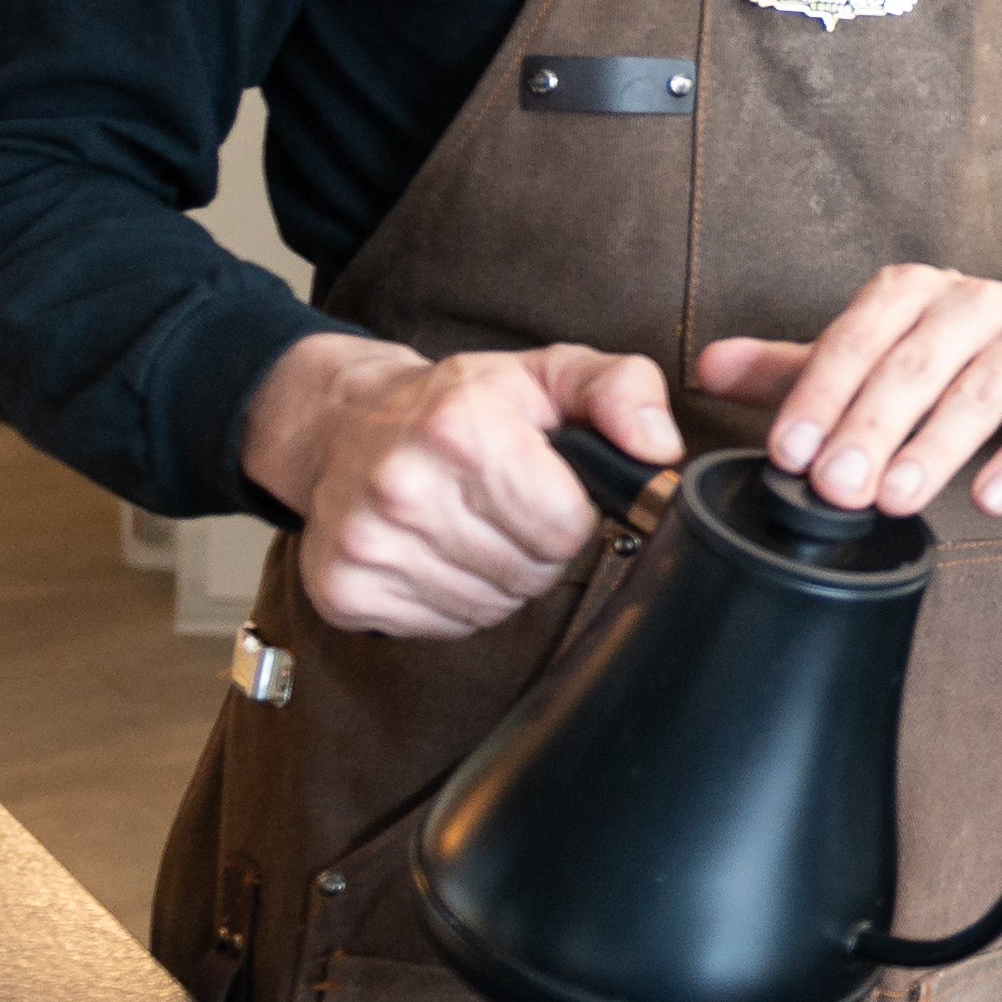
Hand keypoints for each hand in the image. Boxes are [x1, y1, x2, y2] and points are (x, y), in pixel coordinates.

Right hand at [241, 334, 678, 641]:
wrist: (341, 424)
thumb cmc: (456, 404)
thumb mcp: (546, 374)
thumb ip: (622, 390)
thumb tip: (661, 449)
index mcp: (461, 430)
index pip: (566, 526)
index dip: (573, 514)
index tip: (549, 489)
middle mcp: (403, 488)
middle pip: (531, 573)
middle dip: (537, 548)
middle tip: (507, 509)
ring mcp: (367, 545)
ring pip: (492, 608)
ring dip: (499, 578)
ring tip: (471, 527)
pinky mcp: (345, 592)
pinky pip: (446, 627)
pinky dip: (455, 602)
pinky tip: (437, 553)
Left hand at [697, 266, 1001, 519]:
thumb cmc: (961, 347)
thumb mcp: (879, 347)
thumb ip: (796, 366)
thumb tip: (706, 366)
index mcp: (908, 293)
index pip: (855, 340)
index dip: (820, 395)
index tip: (788, 452)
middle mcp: (967, 303)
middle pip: (912, 368)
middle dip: (870, 430)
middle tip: (835, 487)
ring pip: (977, 393)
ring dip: (935, 449)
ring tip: (897, 499)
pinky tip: (989, 498)